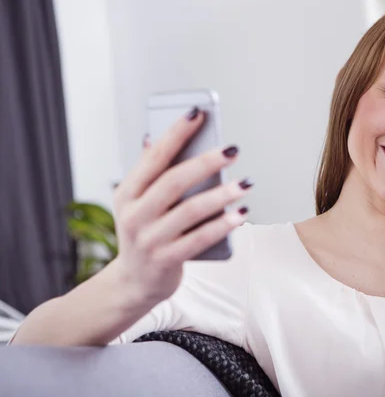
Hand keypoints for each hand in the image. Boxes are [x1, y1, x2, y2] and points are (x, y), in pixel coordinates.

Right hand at [111, 108, 250, 302]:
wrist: (133, 283)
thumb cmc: (144, 234)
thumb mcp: (138, 203)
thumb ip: (150, 173)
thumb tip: (157, 137)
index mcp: (127, 192)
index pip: (154, 157)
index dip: (176, 133)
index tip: (198, 113)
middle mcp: (135, 214)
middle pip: (174, 181)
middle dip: (206, 162)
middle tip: (232, 150)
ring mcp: (149, 239)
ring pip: (189, 211)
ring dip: (220, 195)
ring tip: (245, 184)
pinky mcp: (166, 260)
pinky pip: (199, 239)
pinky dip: (221, 226)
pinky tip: (241, 214)